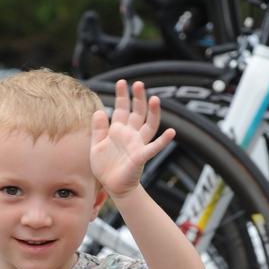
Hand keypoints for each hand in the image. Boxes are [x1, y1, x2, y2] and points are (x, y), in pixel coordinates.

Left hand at [90, 80, 174, 199]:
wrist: (113, 186)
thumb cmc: (106, 167)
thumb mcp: (96, 146)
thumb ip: (98, 130)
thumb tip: (99, 111)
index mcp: (119, 130)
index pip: (122, 109)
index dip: (122, 96)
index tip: (122, 82)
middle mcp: (131, 134)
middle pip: (137, 112)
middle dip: (138, 98)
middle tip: (138, 83)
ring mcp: (138, 144)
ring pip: (148, 125)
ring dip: (153, 112)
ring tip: (155, 99)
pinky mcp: (141, 157)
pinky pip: (154, 147)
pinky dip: (163, 141)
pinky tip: (171, 132)